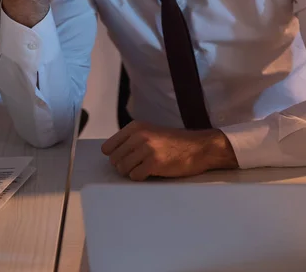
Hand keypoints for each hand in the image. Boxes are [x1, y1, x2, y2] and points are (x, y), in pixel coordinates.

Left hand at [101, 121, 237, 180]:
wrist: (197, 147)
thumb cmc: (173, 142)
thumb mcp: (150, 132)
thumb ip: (131, 139)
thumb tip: (110, 154)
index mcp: (135, 127)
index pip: (108, 147)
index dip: (114, 156)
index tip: (124, 159)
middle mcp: (139, 135)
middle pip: (114, 160)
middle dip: (123, 165)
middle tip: (137, 165)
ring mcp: (146, 149)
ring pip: (122, 169)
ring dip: (131, 172)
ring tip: (144, 168)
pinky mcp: (154, 163)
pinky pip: (135, 176)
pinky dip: (140, 177)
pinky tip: (150, 172)